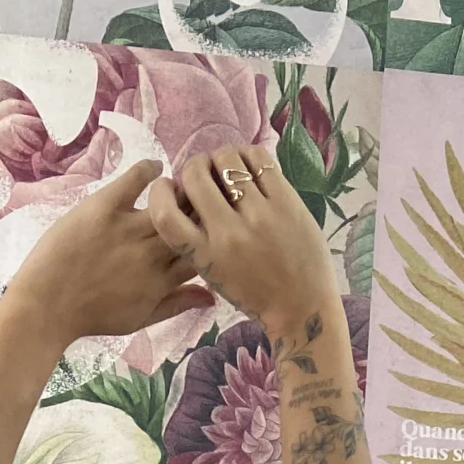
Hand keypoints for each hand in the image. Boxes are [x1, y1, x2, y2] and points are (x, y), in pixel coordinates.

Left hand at [0, 159, 214, 349]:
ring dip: (177, 191)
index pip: (200, 253)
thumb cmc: (92, 317)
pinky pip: (135, 179)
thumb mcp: (140, 320)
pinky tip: (154, 168)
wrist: (47, 306)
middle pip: (189, 223)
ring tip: (175, 189)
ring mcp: (128, 228)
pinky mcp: (105, 207)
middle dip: (198, 211)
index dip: (206, 238)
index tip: (206, 230)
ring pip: (169, 201)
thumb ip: (177, 306)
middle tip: (195, 202)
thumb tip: (212, 297)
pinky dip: (148, 170)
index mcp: (161, 281)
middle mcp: (151, 254)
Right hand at [146, 148, 337, 337]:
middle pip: (195, 174)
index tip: (170, 188)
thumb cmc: (255, 297)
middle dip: (195, 167)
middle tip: (206, 174)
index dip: (160, 192)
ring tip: (230, 169)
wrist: (303, 309)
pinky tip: (250, 166)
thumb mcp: (215, 276)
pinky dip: (248, 154)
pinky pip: (258, 158)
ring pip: (226, 159)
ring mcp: (259, 215)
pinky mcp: (285, 202)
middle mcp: (228, 234)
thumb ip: (198, 241)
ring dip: (222, 158)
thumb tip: (187, 197)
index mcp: (205, 257)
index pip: (165, 214)